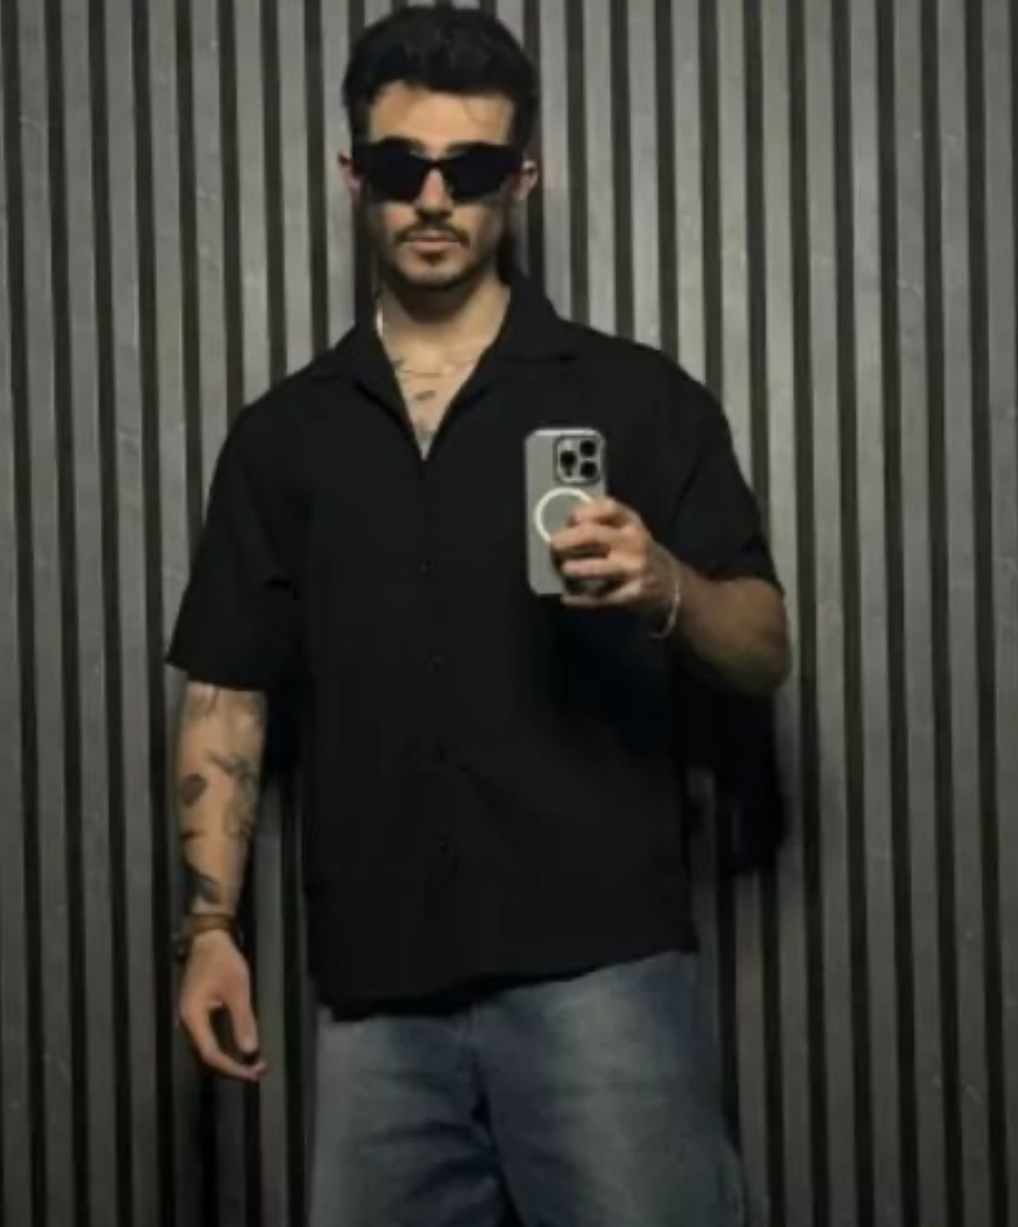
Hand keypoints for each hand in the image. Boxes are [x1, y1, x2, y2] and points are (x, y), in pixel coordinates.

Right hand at [177, 929, 266, 1081]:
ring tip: (252, 1065)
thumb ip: (243, 1021)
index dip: (232, 1067)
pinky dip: (225, 1047)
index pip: (211, 1054)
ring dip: (229, 1059)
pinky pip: (209, 1039)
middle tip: (257, 1071)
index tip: (254, 1072)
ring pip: (207, 1049)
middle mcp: (186, 1023)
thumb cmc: (223, 961)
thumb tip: (250, 1051)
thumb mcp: (237, 990)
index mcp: (192, 1018)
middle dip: (232, 1067)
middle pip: (206, 1056)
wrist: (209, 939)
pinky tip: (240, 1049)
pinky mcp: (196, 1013)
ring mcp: (190, 1018)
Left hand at [549, 497, 679, 626]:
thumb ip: (601, 525)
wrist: (668, 583)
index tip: (569, 519)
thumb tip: (562, 530)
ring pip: (596, 568)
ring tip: (564, 570)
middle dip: (567, 540)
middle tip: (554, 546)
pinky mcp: (632, 594)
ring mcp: (634, 569)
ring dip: (574, 569)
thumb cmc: (636, 552)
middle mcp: (634, 542)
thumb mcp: (627, 531)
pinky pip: (599, 597)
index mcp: (631, 522)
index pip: (607, 507)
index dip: (583, 511)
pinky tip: (567, 597)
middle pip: (594, 535)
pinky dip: (579, 598)